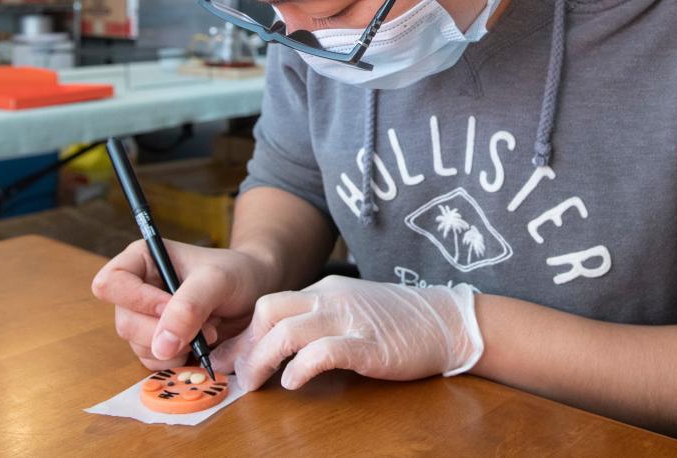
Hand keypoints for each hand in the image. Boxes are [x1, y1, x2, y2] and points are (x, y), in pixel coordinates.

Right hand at [91, 239, 275, 369]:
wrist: (256, 292)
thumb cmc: (237, 274)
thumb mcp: (218, 280)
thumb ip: (189, 306)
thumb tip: (161, 346)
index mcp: (141, 260)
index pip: (110, 284)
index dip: (137, 300)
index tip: (170, 305)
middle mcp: (136, 290)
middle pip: (125, 322)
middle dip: (165, 331)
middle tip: (205, 326)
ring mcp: (145, 319)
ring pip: (139, 347)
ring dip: (175, 348)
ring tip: (209, 332)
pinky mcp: (159, 343)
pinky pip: (154, 362)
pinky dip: (178, 359)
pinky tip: (201, 345)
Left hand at [211, 275, 483, 390]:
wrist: (447, 321)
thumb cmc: (399, 322)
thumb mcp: (352, 310)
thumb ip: (318, 321)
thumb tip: (278, 348)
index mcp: (325, 291)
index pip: (270, 305)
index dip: (243, 335)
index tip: (229, 360)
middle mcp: (331, 300)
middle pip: (268, 310)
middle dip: (244, 345)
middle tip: (236, 375)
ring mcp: (349, 320)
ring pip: (287, 330)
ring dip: (262, 359)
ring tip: (254, 384)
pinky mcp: (368, 344)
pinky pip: (323, 351)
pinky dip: (300, 368)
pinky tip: (293, 383)